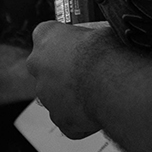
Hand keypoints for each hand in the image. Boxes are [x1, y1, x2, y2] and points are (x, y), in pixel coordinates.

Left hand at [28, 21, 111, 138]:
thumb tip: (96, 43)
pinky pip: (67, 120)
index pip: (46, 36)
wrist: (113, 81)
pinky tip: (97, 112)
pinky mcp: (59, 118)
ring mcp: (46, 94)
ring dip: (71, 96)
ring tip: (97, 93)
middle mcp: (38, 65)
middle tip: (86, 73)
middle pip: (47, 69)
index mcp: (45, 36)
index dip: (63, 43)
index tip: (76, 47)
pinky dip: (80, 119)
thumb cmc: (107, 52)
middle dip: (63, 72)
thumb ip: (85, 38)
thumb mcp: (97, 31)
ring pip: (55, 96)